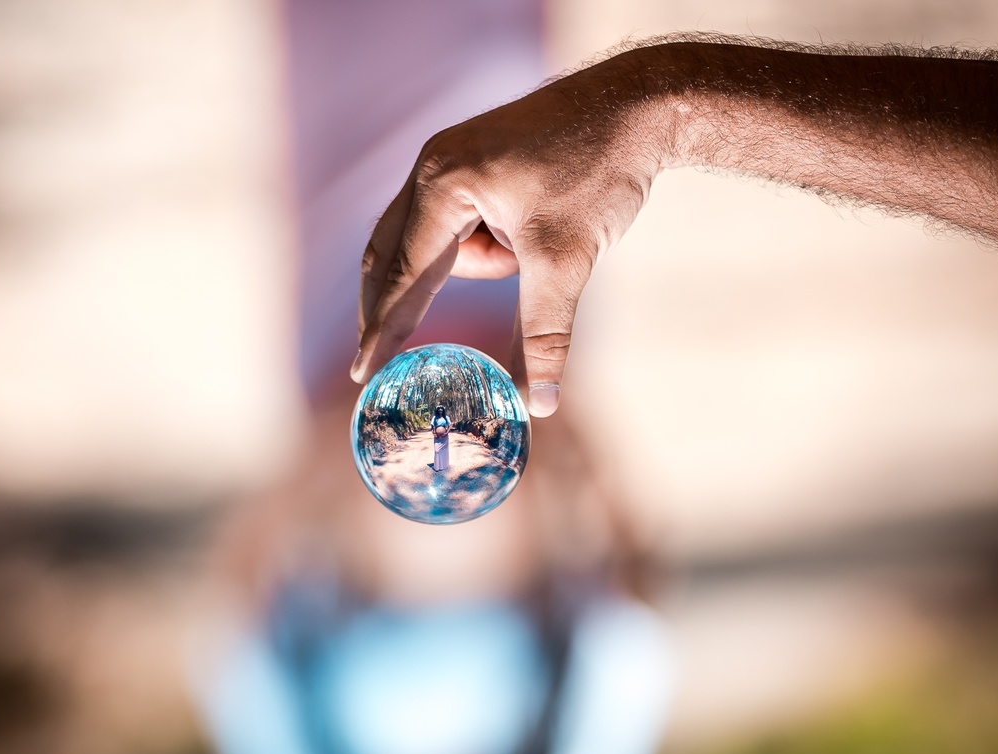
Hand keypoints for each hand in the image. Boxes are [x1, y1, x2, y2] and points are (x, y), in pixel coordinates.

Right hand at [351, 53, 667, 416]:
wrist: (637, 104)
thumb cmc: (598, 170)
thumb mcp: (567, 261)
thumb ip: (543, 335)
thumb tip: (539, 405)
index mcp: (443, 185)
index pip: (401, 274)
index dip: (380, 330)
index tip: (360, 373)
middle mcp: (432, 167)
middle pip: (393, 254)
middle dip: (397, 305)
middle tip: (379, 358)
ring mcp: (447, 160)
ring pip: (434, 243)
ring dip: (474, 267)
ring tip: (528, 250)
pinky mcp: (468, 162)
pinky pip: (457, 224)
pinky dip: (483, 248)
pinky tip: (524, 236)